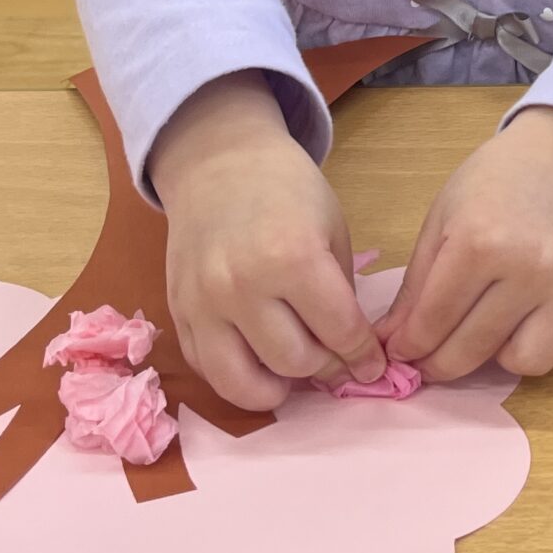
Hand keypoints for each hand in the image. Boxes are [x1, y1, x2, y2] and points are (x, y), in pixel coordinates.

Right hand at [151, 72, 388, 411]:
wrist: (218, 164)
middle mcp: (243, 287)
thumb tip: (352, 354)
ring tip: (296, 374)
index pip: (339, 332)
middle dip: (325, 368)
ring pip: (243, 382)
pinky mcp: (177, 313)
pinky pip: (206, 369)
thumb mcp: (332, 231)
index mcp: (292, 258)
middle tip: (336, 360)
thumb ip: (341, 294)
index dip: (364, 356)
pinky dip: (235, 377)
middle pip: (294, 362)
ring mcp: (203, 304)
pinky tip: (258, 362)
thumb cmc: (288, 192)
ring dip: (278, 388)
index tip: (374, 366)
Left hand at [373, 107, 552, 382]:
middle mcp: (528, 269)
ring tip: (486, 339)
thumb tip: (393, 342)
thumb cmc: (492, 182)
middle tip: (428, 359)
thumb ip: (417, 285)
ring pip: (529, 362)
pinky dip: (545, 352)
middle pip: (472, 349)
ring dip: (500, 362)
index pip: (432, 321)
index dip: (409, 346)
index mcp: (480, 242)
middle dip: (439, 364)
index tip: (400, 352)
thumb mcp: (442, 219)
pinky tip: (524, 330)